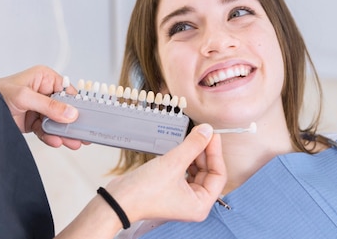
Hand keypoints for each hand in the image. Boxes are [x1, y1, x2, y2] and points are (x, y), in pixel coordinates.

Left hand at [0, 65, 84, 148]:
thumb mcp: (24, 97)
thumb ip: (49, 105)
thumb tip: (70, 112)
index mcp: (44, 78)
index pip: (67, 91)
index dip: (76, 103)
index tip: (85, 115)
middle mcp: (44, 92)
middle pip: (65, 108)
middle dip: (72, 122)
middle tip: (83, 133)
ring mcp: (39, 108)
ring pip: (57, 122)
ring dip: (64, 132)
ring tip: (74, 141)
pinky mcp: (33, 122)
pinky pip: (47, 131)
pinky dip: (52, 137)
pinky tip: (57, 141)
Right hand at [105, 124, 225, 222]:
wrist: (118, 199)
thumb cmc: (144, 192)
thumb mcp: (173, 163)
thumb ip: (193, 145)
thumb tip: (207, 131)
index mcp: (200, 205)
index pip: (218, 175)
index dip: (216, 153)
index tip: (213, 135)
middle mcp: (194, 203)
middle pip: (208, 172)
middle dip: (205, 152)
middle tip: (203, 133)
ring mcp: (183, 196)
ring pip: (197, 170)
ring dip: (195, 154)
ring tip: (192, 138)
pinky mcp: (172, 189)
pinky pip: (185, 171)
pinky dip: (185, 159)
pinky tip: (183, 148)